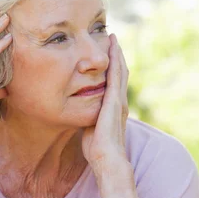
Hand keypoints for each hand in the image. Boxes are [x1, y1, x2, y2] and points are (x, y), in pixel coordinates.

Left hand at [82, 34, 129, 171]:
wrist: (108, 159)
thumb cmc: (98, 150)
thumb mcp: (91, 130)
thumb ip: (88, 119)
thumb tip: (77, 115)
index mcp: (114, 108)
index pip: (114, 83)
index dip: (112, 68)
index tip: (107, 54)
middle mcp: (120, 102)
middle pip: (120, 73)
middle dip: (116, 56)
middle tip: (112, 39)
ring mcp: (119, 100)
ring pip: (120, 70)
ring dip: (117, 54)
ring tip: (113, 38)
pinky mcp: (115, 101)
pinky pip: (116, 75)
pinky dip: (116, 60)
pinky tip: (112, 48)